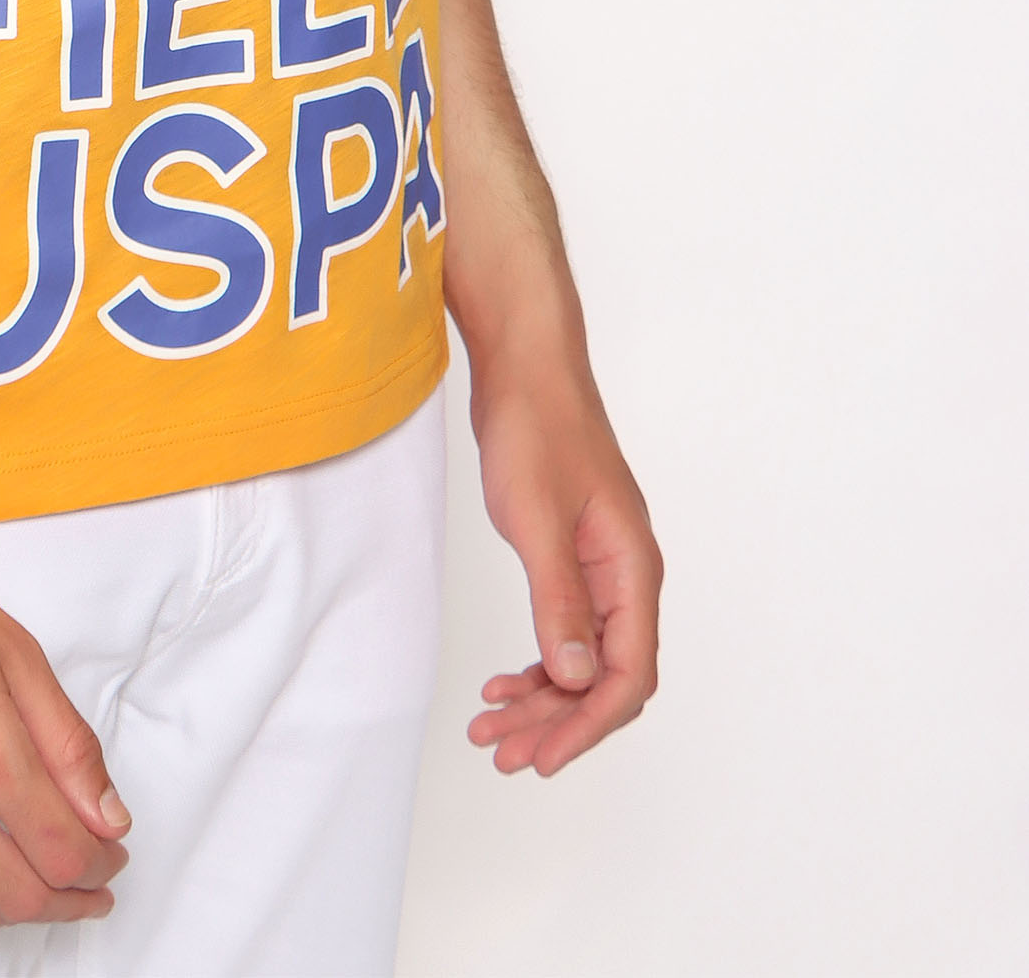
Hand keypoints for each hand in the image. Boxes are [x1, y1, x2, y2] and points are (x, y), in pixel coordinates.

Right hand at [0, 442, 131, 928]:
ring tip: (34, 876)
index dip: (102, 865)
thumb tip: (107, 816)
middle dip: (70, 897)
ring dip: (10, 906)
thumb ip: (68, 744)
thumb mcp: (14, 650)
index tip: (112, 853)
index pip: (63, 852)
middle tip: (90, 879)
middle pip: (19, 896)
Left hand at [466, 352, 661, 776]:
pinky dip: (539, 662)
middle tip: (502, 750)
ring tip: (491, 726)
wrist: (525, 365)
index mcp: (631, 569)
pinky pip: (567, 630)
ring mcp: (601, 567)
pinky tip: (504, 681)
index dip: (587, 725)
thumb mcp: (538, 519)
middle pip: (606, 678)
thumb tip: (578, 677)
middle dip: (557, 722)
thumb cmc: (536, 426)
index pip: (628, 675)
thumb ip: (559, 600)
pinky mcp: (573, 557)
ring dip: (542, 699)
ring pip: (584, 659)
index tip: (542, 757)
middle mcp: (626, 576)